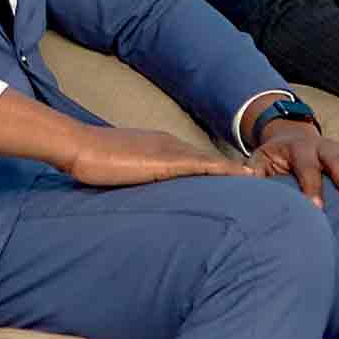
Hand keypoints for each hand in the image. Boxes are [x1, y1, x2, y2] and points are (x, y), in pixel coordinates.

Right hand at [59, 124, 253, 189]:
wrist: (79, 147)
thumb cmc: (92, 162)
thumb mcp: (119, 173)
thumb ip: (135, 179)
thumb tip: (142, 194)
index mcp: (160, 148)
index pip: (195, 160)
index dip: (216, 170)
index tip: (236, 180)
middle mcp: (170, 145)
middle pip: (208, 160)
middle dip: (232, 171)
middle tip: (258, 181)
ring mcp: (169, 151)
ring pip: (210, 162)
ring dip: (234, 171)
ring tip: (259, 180)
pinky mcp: (165, 161)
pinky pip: (203, 166)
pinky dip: (224, 170)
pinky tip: (242, 177)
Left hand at [250, 115, 338, 203]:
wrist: (287, 136)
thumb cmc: (272, 158)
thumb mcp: (258, 161)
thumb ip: (251, 172)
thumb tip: (240, 180)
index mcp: (296, 149)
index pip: (305, 168)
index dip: (311, 187)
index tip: (316, 207)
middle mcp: (320, 146)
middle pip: (333, 160)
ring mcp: (337, 148)